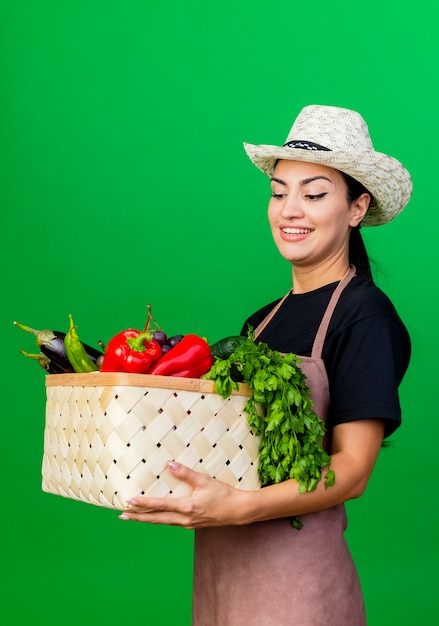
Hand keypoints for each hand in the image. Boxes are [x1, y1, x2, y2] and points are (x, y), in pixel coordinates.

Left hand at [118, 461, 249, 528]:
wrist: (238, 511)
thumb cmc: (223, 494)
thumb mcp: (205, 481)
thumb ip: (186, 473)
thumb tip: (169, 464)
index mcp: (187, 507)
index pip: (160, 506)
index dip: (143, 504)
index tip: (129, 502)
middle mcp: (184, 519)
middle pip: (156, 519)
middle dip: (138, 518)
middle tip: (122, 516)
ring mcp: (187, 524)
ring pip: (162, 522)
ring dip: (146, 519)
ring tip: (133, 516)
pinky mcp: (191, 524)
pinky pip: (170, 522)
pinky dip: (159, 518)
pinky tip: (155, 515)